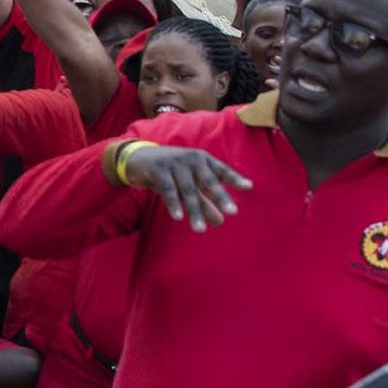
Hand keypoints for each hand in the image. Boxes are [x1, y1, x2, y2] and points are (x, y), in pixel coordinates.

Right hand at [124, 144, 251, 231]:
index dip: (235, 179)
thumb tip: (220, 221)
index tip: (248, 187)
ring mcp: (175, 163)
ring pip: (188, 191)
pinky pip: (168, 189)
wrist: (139, 157)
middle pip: (209, 181)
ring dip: (195, 211)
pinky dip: (173, 204)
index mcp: (203, 159)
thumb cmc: (170, 171)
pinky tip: (178, 217)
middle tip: (232, 212)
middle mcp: (192, 159)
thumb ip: (204, 200)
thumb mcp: (188, 183)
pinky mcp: (158, 170)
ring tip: (201, 229)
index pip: (222, 170)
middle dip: (220, 197)